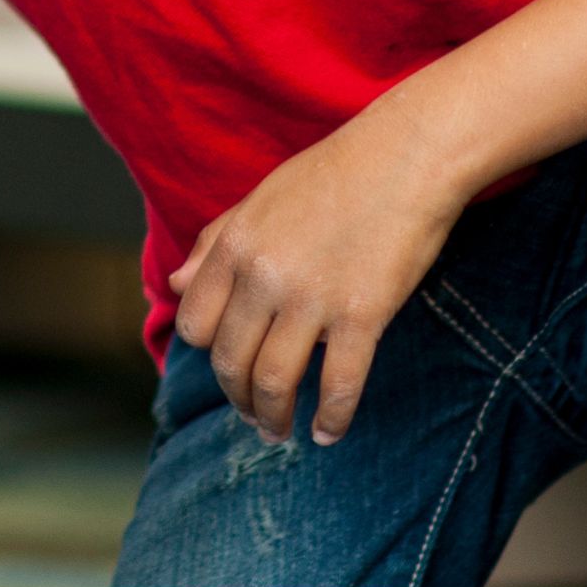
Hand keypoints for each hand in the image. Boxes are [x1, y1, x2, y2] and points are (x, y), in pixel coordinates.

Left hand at [164, 115, 466, 447]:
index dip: (209, 352)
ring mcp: (312, 299)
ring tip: (279, 432)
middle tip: (254, 416)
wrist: (410, 153)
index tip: (231, 364)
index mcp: (237, 246)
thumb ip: (216, 240)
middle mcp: (265, 276)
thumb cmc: (339, 170)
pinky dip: (331, 419)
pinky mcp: (362, 316)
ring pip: (275, 383)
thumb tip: (176, 284)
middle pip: (231, 362)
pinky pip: (338, 385)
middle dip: (239, 399)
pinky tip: (328, 433)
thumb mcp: (264, 196)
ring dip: (272, 418)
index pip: (196, 324)